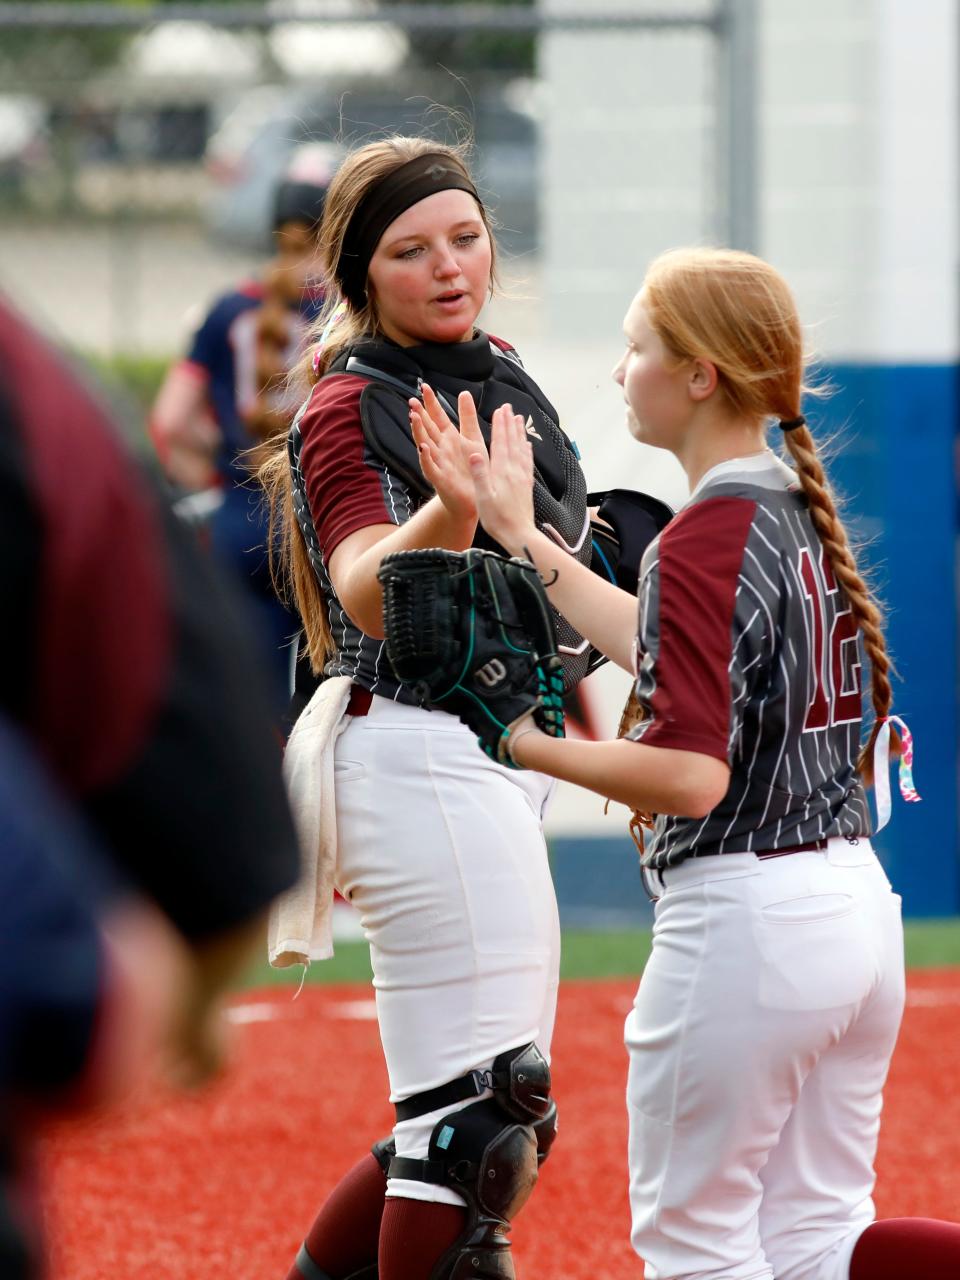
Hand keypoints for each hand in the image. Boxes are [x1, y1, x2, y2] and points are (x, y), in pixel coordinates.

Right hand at [410, 384, 477, 526]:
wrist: (475, 498)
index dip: (431, 403)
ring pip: (425, 445)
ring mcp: (438, 463)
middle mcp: (440, 448)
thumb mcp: (472, 438)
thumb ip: (467, 417)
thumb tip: (464, 392)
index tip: (425, 387)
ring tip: (414, 418)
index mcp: (449, 438)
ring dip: (419, 432)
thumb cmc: (472, 467)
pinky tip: (423, 448)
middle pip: (428, 428)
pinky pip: (430, 468)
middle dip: (420, 415)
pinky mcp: (440, 479)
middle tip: (412, 400)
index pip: (437, 417)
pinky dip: (426, 458)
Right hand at [468, 400, 536, 554]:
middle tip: (508, 407)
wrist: (519, 535)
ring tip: (518, 419)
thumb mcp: (484, 498)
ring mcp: (522, 477)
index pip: (500, 443)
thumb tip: (475, 454)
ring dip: (519, 432)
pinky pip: (527, 462)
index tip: (499, 410)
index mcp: (501, 473)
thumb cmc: (498, 520)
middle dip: (509, 423)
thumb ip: (480, 475)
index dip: (499, 426)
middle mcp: (514, 472)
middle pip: (512, 442)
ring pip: (521, 449)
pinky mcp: (526, 485)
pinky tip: (527, 445)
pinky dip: (527, 450)